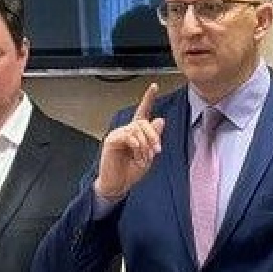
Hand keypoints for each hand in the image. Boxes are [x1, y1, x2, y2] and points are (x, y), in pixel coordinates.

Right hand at [94, 83, 164, 200]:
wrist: (118, 185)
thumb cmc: (130, 171)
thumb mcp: (148, 155)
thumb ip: (154, 138)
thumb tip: (160, 119)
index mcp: (136, 133)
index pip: (142, 112)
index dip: (148, 98)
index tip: (154, 86)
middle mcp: (127, 131)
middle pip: (143, 122)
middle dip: (153, 135)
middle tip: (157, 150)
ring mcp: (118, 134)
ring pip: (137, 129)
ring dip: (145, 144)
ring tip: (145, 157)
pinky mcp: (112, 140)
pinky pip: (128, 136)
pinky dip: (136, 145)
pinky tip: (136, 154)